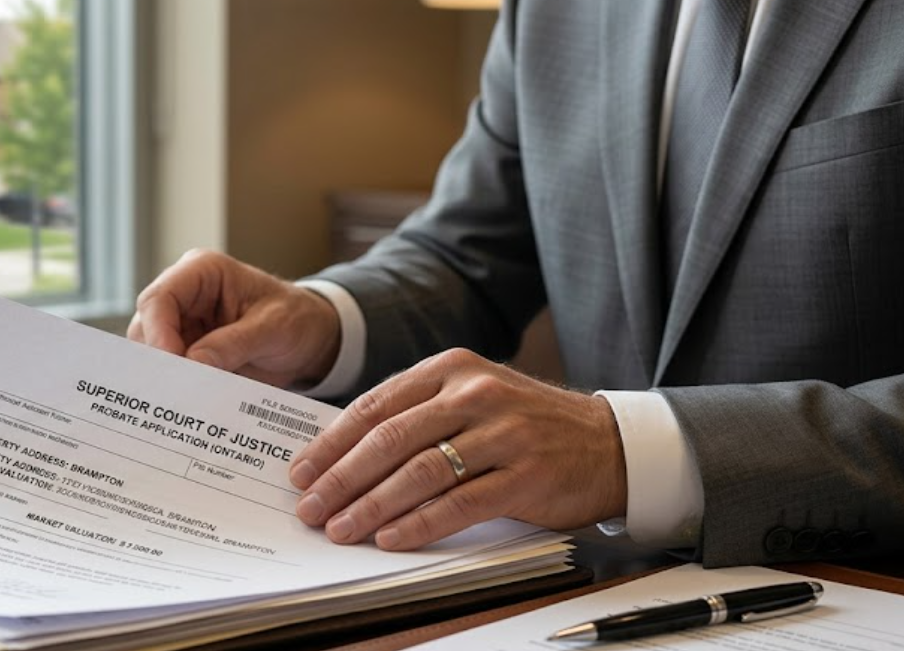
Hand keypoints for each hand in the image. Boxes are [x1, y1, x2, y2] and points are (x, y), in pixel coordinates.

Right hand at [128, 249, 341, 387]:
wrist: (310, 339)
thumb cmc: (296, 318)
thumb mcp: (275, 327)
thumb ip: (235, 343)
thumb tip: (194, 363)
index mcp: (202, 272)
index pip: (159, 298)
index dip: (157, 333)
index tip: (173, 365)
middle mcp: (184, 295)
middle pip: (146, 327)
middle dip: (158, 360)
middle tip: (175, 393)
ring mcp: (183, 325)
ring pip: (152, 354)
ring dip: (166, 378)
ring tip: (184, 403)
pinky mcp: (187, 352)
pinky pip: (171, 372)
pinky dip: (178, 389)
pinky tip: (188, 406)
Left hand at [289, 348, 626, 549]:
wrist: (607, 443)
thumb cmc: (524, 425)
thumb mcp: (469, 399)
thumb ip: (415, 415)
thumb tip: (341, 454)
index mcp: (450, 370)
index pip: (374, 407)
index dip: (331, 443)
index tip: (301, 472)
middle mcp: (473, 395)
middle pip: (389, 439)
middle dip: (340, 478)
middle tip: (310, 507)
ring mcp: (502, 433)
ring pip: (419, 472)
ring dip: (371, 505)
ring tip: (341, 529)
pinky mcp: (525, 475)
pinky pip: (459, 503)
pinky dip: (419, 523)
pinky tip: (390, 538)